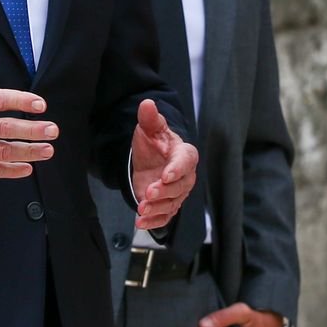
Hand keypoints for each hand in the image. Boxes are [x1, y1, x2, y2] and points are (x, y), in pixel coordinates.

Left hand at [130, 99, 197, 230]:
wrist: (150, 160)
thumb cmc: (154, 142)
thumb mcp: (149, 128)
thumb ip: (149, 118)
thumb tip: (147, 104)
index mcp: (184, 154)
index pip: (186, 161)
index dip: (177, 169)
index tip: (166, 175)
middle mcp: (185, 175)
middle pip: (180, 186)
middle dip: (165, 191)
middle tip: (148, 192)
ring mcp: (178, 192)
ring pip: (173, 203)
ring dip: (158, 208)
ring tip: (141, 210)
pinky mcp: (168, 205)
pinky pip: (165, 216)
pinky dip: (154, 222)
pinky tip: (141, 223)